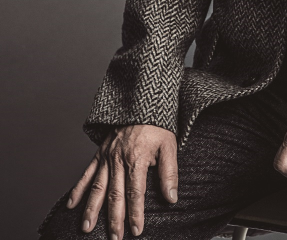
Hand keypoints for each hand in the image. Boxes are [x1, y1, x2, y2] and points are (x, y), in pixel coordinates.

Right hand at [66, 124, 177, 238]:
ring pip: (97, 187)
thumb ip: (169, 173)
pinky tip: (72, 205)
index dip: (136, 213)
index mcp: (137, 159)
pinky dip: (78, 189)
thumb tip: (171, 198)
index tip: (136, 230)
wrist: (143, 103)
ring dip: (92, 209)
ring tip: (87, 228)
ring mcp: (107, 156)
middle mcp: (118, 159)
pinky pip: (87, 173)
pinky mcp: (100, 153)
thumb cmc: (158, 126)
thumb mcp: (170, 146)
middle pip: (115, 194)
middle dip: (114, 219)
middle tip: (114, 238)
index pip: (135, 192)